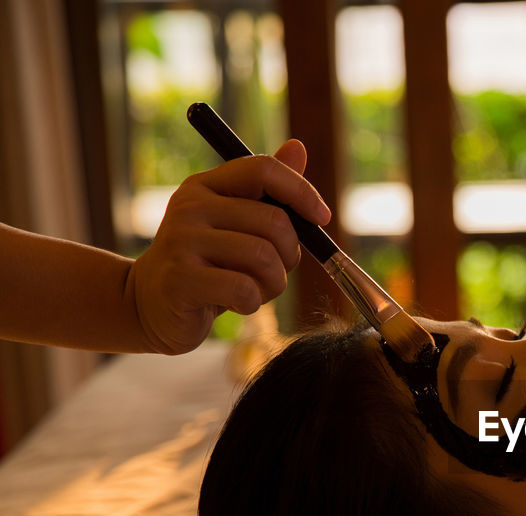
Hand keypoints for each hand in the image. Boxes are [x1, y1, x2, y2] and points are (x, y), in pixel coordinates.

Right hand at [127, 140, 330, 354]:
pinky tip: (235, 303)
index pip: (264, 169)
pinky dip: (253, 302)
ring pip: (264, 258)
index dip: (302, 191)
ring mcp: (180, 241)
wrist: (151, 304)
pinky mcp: (180, 280)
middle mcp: (190, 206)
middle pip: (275, 222)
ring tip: (255, 288)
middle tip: (274, 270)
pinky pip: (244, 289)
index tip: (322, 217)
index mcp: (207, 185)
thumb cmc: (208, 263)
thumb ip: (268, 190)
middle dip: (289, 254)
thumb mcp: (236, 223)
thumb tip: (298, 147)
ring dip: (273, 283)